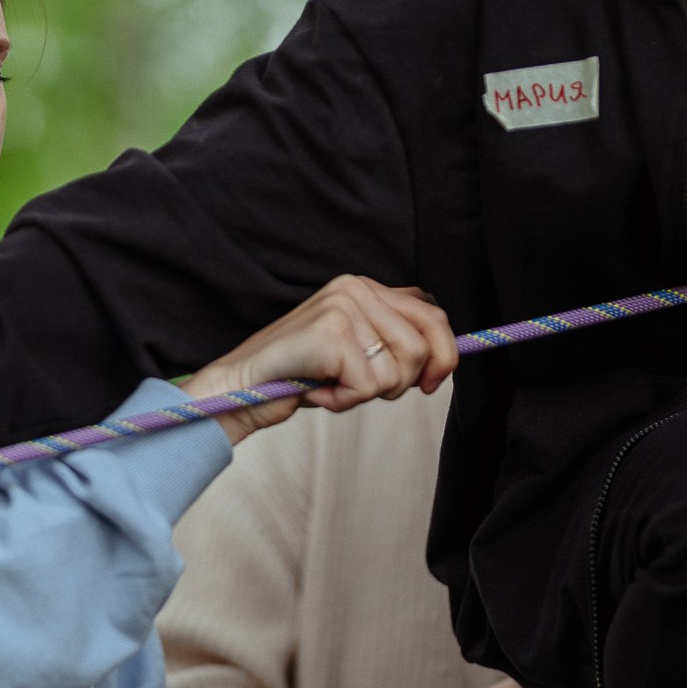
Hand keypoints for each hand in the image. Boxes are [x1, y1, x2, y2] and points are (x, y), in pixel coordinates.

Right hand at [186, 276, 457, 441]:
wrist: (241, 386)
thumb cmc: (300, 373)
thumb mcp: (355, 349)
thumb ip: (391, 339)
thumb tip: (445, 359)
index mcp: (364, 286)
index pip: (431, 313)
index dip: (443, 353)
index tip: (429, 383)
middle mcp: (355, 287)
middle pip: (421, 346)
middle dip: (400, 382)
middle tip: (362, 388)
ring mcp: (343, 307)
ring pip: (397, 371)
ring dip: (365, 393)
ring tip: (332, 384)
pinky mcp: (331, 332)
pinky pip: (367, 386)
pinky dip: (344, 401)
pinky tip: (317, 390)